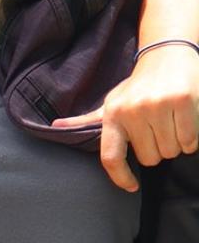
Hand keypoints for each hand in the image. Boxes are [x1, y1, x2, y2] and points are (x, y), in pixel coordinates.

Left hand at [54, 42, 198, 191]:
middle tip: (156, 127)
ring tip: (169, 122)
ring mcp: (157, 106)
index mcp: (111, 113)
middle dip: (156, 149)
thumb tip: (56, 126)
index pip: (110, 156)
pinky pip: (190, 142)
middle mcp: (132, 110)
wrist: (167, 56)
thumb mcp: (111, 101)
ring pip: (171, 151)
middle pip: (150, 158)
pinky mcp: (182, 102)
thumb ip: (87, 119)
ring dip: (175, 143)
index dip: (120, 176)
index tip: (131, 186)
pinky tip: (183, 120)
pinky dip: (190, 139)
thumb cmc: (138, 86)